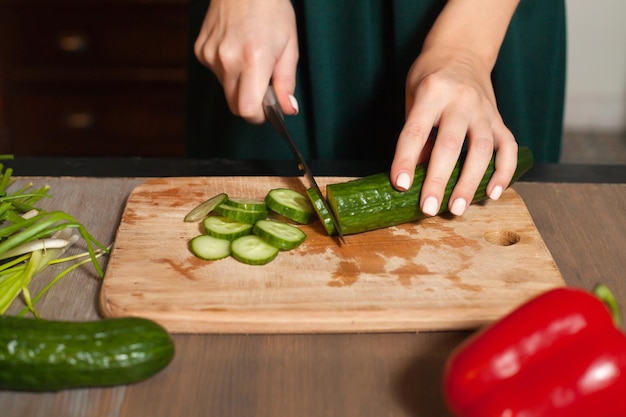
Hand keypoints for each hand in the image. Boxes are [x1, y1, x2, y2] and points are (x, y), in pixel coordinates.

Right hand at [193, 0, 299, 122]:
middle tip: (263, 85)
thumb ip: (286, 82)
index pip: (248, 110)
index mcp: (254, 59)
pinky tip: (236, 49)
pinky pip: (216, 73)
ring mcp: (210, 55)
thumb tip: (288, 109)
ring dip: (239, 84)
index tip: (268, 110)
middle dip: (250, 104)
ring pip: (226, 89)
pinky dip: (227, 69)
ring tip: (250, 58)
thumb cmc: (271, 10)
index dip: (259, 116)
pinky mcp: (200, 50)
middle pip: (235, 106)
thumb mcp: (290, 46)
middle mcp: (228, 59)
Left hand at [390, 47, 518, 216]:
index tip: (400, 185)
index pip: (416, 130)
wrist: (462, 50)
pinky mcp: (500, 119)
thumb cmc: (429, 78)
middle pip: (451, 144)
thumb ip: (415, 135)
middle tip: (429, 209)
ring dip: (470, 183)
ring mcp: (485, 110)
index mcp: (433, 92)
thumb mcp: (413, 98)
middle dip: (439, 180)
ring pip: (482, 149)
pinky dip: (504, 172)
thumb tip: (411, 176)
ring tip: (457, 209)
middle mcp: (461, 100)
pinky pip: (508, 147)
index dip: (406, 159)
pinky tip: (493, 194)